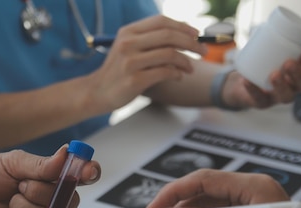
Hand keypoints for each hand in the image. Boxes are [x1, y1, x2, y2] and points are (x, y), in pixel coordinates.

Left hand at [0, 145, 100, 207]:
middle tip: (18, 187)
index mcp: (55, 181)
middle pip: (60, 207)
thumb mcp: (14, 162)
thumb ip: (41, 164)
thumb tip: (66, 153)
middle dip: (33, 195)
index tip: (88, 171)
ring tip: (6, 206)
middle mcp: (52, 204)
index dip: (89, 173)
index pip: (83, 177)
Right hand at [85, 15, 206, 113]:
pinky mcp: (134, 80)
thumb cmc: (117, 71)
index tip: (196, 34)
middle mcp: (128, 44)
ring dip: (186, 61)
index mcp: (128, 32)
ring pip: (170, 54)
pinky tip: (178, 76)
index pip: (162, 22)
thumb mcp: (128, 48)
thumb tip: (182, 33)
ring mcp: (130, 62)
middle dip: (191, 43)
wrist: (96, 92)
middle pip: (169, 36)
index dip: (183, 26)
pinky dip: (177, 74)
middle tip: (203, 51)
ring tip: (190, 68)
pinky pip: (165, 72)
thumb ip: (148, 39)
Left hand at [222, 36, 300, 108]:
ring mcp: (277, 98)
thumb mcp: (269, 55)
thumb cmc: (260, 68)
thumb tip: (280, 25)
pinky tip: (247, 81)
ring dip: (281, 86)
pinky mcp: (262, 104)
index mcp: (298, 74)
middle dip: (299, 74)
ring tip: (274, 74)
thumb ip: (274, 44)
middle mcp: (292, 88)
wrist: (241, 88)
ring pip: (285, 97)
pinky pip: (258, 99)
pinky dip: (252, 89)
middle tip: (289, 63)